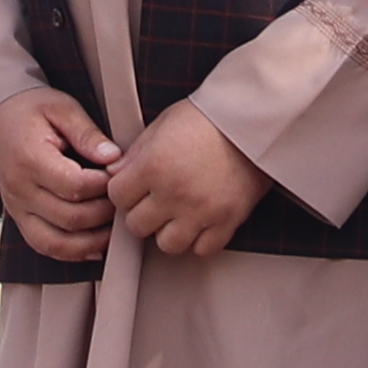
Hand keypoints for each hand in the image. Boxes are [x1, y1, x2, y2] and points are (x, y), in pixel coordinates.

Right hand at [0, 89, 118, 264]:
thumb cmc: (33, 111)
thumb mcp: (63, 108)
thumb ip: (88, 133)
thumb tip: (113, 158)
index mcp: (30, 159)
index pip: (75, 186)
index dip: (104, 187)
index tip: (118, 176)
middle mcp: (19, 189)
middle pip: (70, 218)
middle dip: (103, 214)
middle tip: (122, 201)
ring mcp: (16, 208)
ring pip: (56, 243)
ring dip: (91, 241)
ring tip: (113, 228)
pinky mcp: (18, 219)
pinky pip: (45, 247)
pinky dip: (73, 252)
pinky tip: (95, 244)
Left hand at [106, 98, 269, 259]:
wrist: (253, 122)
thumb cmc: (209, 118)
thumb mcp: (162, 124)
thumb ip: (135, 153)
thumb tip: (114, 174)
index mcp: (155, 166)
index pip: (117, 197)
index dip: (123, 192)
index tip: (133, 188)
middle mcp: (175, 192)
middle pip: (137, 226)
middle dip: (142, 213)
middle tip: (153, 201)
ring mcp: (202, 211)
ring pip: (167, 244)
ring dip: (168, 231)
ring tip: (176, 214)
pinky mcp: (227, 221)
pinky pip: (202, 249)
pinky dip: (199, 239)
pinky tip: (199, 221)